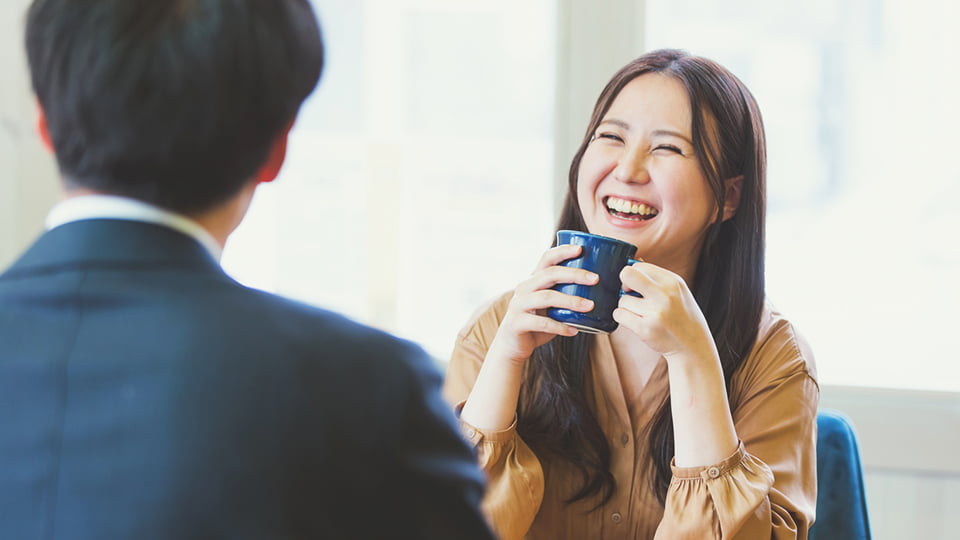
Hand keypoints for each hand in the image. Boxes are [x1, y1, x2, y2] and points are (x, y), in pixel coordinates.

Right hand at [488, 244, 597, 364]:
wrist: (512, 346)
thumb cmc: (537, 324)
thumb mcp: (550, 306)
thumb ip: (564, 296)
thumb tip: (599, 292)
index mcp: (533, 280)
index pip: (546, 258)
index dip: (562, 252)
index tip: (580, 249)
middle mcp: (524, 288)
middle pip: (550, 274)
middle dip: (574, 274)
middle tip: (595, 279)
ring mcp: (518, 305)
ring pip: (547, 297)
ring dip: (571, 301)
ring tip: (590, 306)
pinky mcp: (517, 322)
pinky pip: (542, 323)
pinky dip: (560, 326)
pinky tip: (574, 331)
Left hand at [613, 262, 716, 361]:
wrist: (693, 345)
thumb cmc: (681, 316)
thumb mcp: (677, 291)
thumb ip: (656, 278)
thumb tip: (633, 261)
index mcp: (672, 281)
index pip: (639, 266)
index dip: (633, 275)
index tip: (636, 285)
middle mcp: (665, 295)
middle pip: (627, 275)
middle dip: (623, 283)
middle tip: (628, 293)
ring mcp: (655, 312)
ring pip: (622, 300)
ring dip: (626, 307)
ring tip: (641, 314)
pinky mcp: (645, 328)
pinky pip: (619, 315)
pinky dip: (622, 317)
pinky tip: (635, 322)